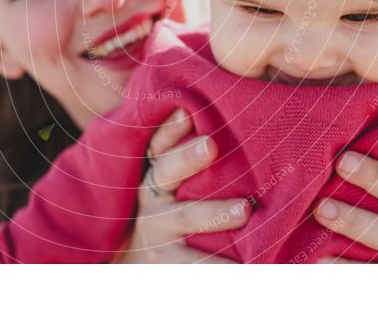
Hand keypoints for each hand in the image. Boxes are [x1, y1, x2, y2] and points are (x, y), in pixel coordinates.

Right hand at [117, 109, 250, 262]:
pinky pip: (195, 265)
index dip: (170, 127)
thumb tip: (207, 115)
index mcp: (150, 173)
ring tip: (244, 209)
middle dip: (187, 157)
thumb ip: (180, 155)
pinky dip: (220, 265)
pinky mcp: (167, 264)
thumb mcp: (161, 184)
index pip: (158, 143)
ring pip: (185, 218)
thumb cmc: (161, 213)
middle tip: (211, 144)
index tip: (187, 111)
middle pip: (167, 172)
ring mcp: (157, 233)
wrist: (130, 265)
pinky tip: (246, 264)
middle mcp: (150, 199)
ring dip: (214, 213)